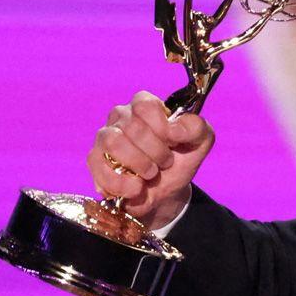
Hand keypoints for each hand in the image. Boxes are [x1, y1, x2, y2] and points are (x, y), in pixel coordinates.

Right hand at [87, 91, 213, 228]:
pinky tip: (136, 188)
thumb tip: (173, 129)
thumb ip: (196, 128)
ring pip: (114, 142)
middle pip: (133, 127)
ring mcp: (105, 137)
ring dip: (139, 164)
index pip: (145, 105)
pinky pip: (100, 167)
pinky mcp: (94, 160)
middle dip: (156, 152)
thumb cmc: (180, 159)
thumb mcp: (200, 142)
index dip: (162, 128)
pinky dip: (122, 183)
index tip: (172, 143)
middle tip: (165, 162)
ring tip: (150, 174)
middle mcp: (121, 116)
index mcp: (145, 106)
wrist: (168, 190)